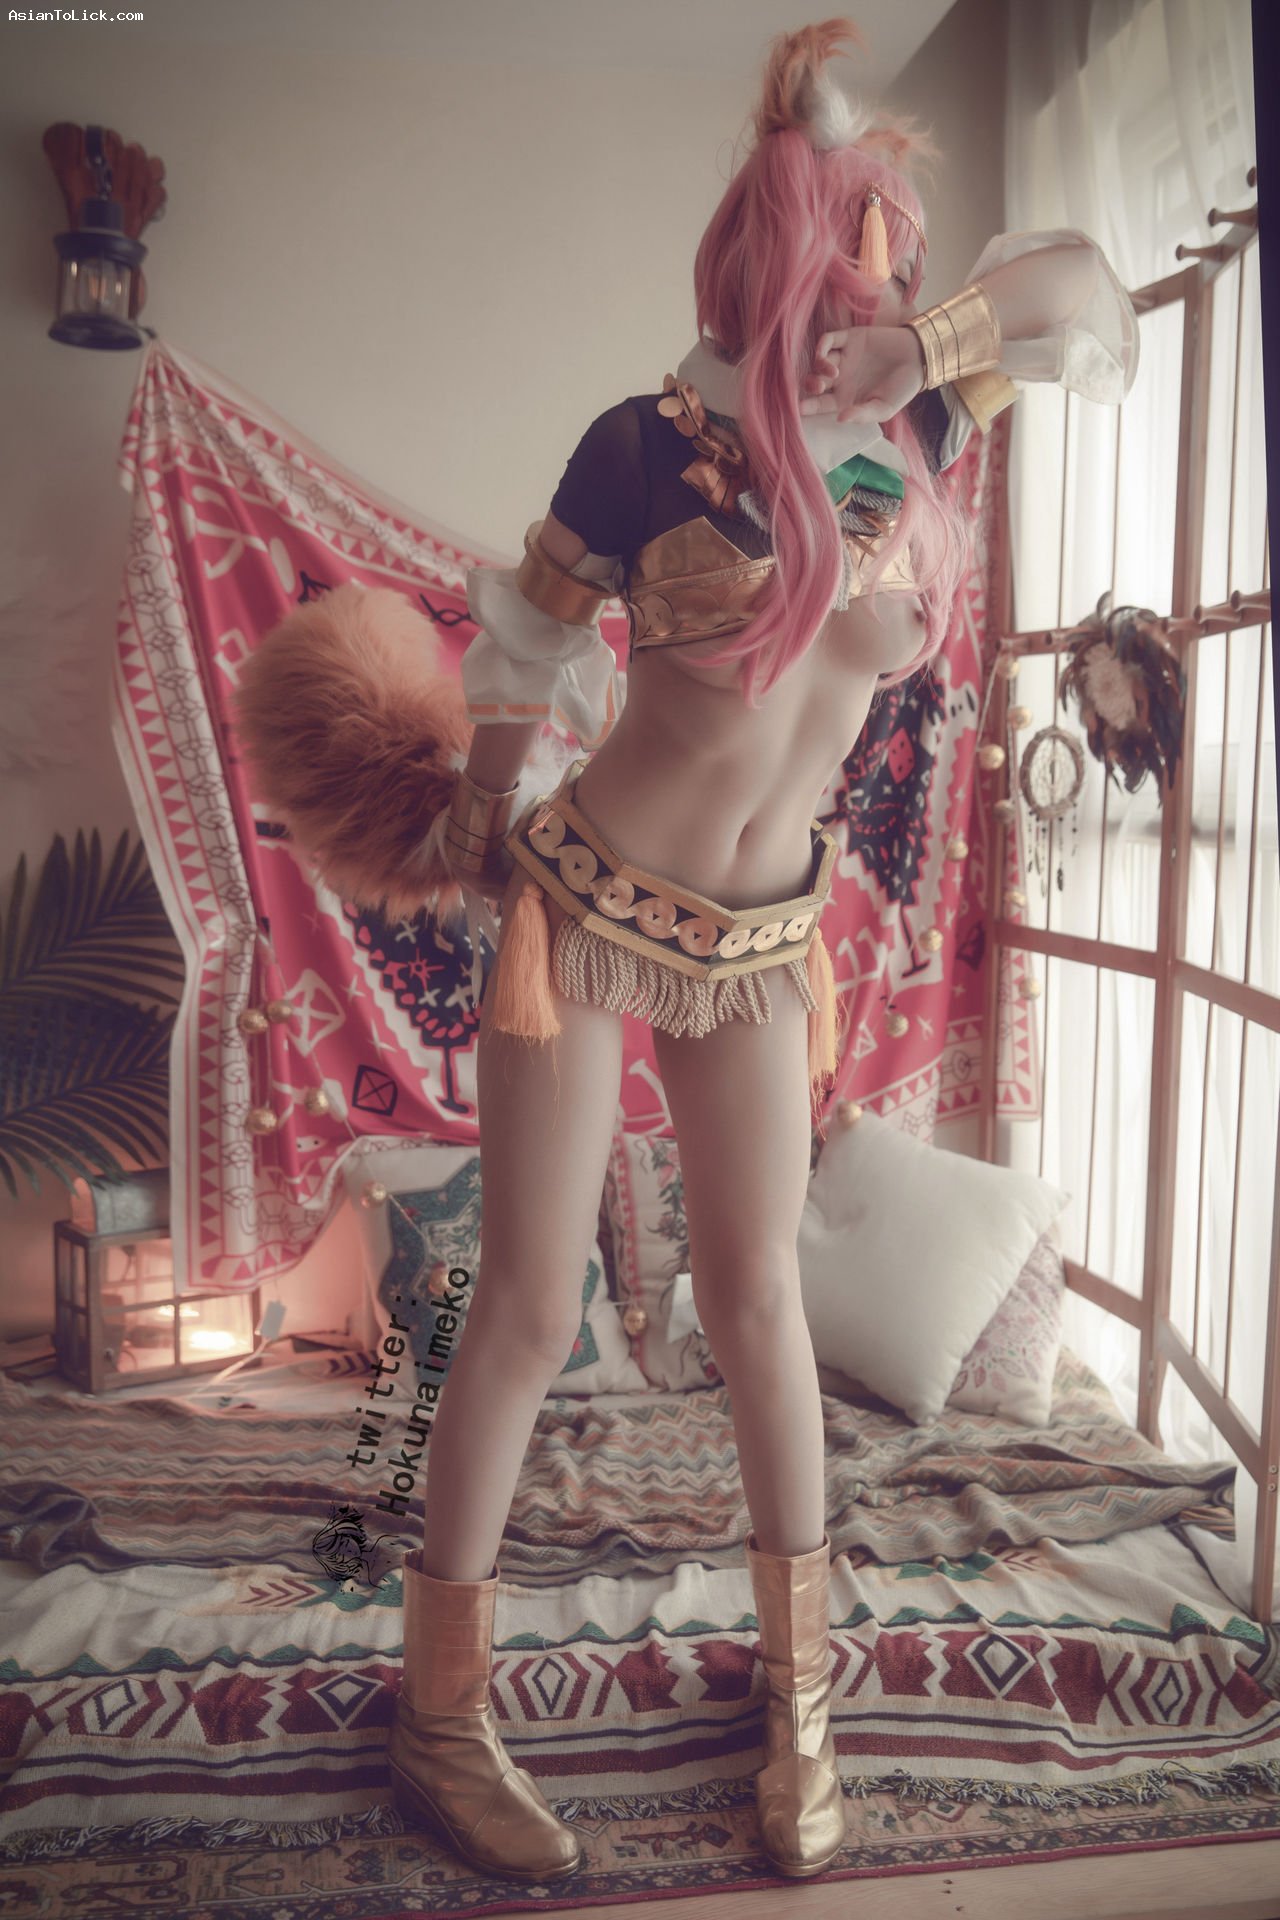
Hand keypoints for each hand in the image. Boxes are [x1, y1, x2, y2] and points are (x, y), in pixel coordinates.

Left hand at [799, 324, 926, 425]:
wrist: (920, 359)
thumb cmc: (903, 388)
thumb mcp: (884, 408)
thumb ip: (863, 415)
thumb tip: (840, 419)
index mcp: (845, 399)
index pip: (820, 404)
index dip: (808, 407)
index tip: (799, 409)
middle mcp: (841, 379)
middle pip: (814, 382)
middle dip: (811, 385)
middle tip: (819, 387)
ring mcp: (844, 358)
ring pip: (819, 361)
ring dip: (819, 368)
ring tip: (833, 374)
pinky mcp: (850, 338)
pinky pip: (829, 340)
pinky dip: (822, 347)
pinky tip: (826, 354)